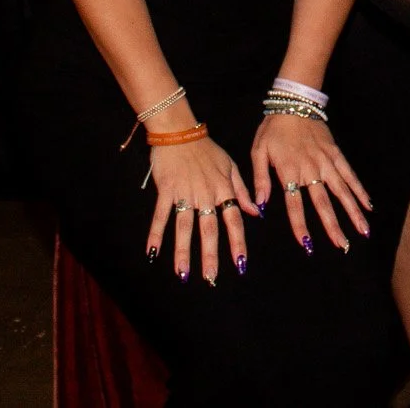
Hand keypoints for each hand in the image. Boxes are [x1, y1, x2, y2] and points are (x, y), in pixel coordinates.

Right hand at [145, 135, 258, 284]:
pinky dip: (156, 233)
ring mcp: (184, 193)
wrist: (180, 131)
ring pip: (184, 226)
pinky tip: (152, 252)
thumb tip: (257, 212)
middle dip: (210, 255)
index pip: (233, 221)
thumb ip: (242, 191)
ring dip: (183, 251)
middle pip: (208, 229)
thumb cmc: (207, 149)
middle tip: (210, 278)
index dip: (237, 243)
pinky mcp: (166, 190)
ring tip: (182, 274)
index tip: (240, 264)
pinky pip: (160, 215)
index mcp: (223, 190)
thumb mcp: (231, 166)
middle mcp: (205, 195)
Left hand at [251, 114, 371, 255]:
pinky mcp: (336, 154)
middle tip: (342, 245)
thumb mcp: (259, 152)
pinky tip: (368, 205)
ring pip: (342, 191)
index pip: (295, 203)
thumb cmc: (273, 129)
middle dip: (333, 226)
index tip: (307, 244)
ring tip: (363, 231)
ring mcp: (326, 161)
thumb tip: (260, 206)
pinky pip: (350, 174)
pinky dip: (359, 190)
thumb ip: (260, 180)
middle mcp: (310, 169)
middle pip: (323, 202)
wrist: (293, 102)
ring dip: (352, 212)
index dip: (300, 224)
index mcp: (289, 170)